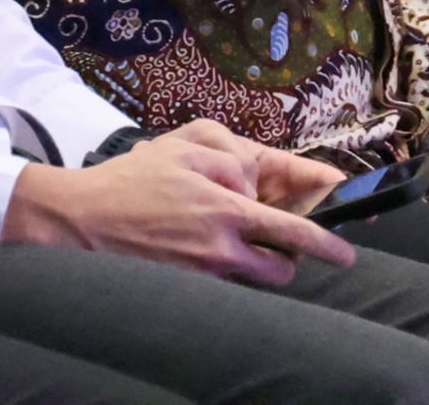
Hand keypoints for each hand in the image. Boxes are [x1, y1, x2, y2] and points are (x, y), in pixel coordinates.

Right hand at [3, 128, 358, 285]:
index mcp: (227, 208)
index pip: (293, 231)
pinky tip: (211, 244)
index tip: (346, 254)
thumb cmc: (135, 177)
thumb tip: (258, 183)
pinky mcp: (187, 285)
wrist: (81, 218)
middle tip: (285, 236)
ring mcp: (203, 271)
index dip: (326, 243)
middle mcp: (221, 247)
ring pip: (256, 278)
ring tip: (240, 236)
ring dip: (261, 262)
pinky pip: (226, 283)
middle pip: (282, 266)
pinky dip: (231, 268)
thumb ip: (236, 156)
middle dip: (293, 255)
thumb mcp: (188, 144)